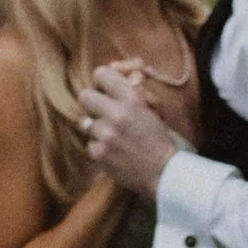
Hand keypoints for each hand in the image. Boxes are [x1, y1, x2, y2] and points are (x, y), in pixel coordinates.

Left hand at [81, 60, 184, 196]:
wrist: (163, 173)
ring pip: (86, 122)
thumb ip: (132, 96)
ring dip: (97, 128)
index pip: (102, 74)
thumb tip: (116, 82)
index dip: (101, 81)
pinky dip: (98, 147)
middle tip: (99, 111)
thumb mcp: (151, 111)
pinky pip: (90, 143)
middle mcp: (116, 113)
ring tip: (111, 136)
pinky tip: (112, 151)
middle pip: (84, 96)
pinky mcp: (98, 152)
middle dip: (91, 102)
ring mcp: (105, 134)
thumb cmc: (160, 141)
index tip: (103, 87)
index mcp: (132, 99)